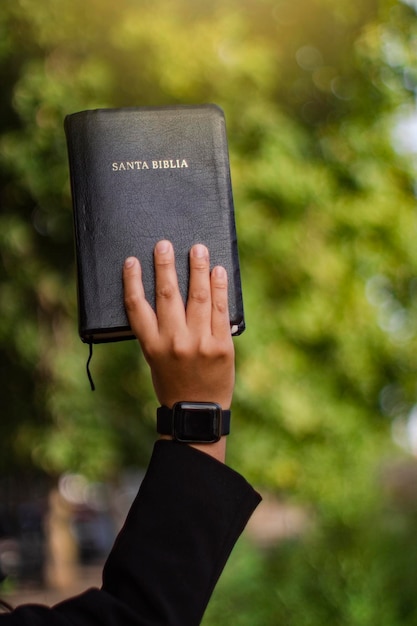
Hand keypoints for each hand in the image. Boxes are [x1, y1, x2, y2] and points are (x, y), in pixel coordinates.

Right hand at [122, 240, 234, 460]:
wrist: (198, 412)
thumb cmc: (174, 384)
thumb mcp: (155, 360)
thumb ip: (159, 331)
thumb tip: (170, 293)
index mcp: (151, 346)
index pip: (136, 307)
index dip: (132, 281)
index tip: (132, 261)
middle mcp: (174, 342)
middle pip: (168, 294)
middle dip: (166, 266)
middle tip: (165, 245)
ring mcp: (200, 342)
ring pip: (197, 296)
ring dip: (197, 268)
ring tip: (197, 249)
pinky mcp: (222, 345)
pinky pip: (220, 309)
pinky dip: (218, 287)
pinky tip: (217, 271)